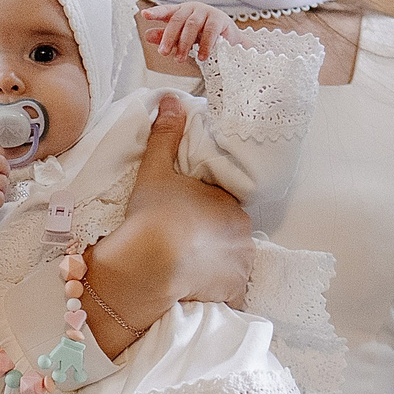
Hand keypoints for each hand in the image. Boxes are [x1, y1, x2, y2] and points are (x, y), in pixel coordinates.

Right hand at [80, 92, 253, 353]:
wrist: (149, 266)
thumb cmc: (153, 215)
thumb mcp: (155, 170)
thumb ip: (165, 135)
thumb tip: (172, 99)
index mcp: (231, 204)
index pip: (224, 204)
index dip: (205, 209)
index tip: (186, 216)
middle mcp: (243, 235)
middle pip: (229, 233)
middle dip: (212, 236)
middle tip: (182, 241)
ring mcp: (240, 267)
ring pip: (230, 262)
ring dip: (215, 263)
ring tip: (187, 266)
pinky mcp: (232, 294)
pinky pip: (229, 291)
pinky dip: (217, 290)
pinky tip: (197, 288)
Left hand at [139, 1, 235, 62]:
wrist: (230, 41)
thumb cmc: (202, 36)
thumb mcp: (182, 37)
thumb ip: (165, 36)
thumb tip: (147, 35)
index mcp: (182, 11)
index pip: (166, 11)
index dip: (156, 12)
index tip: (145, 15)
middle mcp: (193, 8)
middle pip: (177, 20)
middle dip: (169, 37)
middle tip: (164, 53)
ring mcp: (207, 12)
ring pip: (192, 25)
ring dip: (184, 43)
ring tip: (180, 59)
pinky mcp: (220, 19)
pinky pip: (210, 31)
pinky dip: (204, 45)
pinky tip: (201, 56)